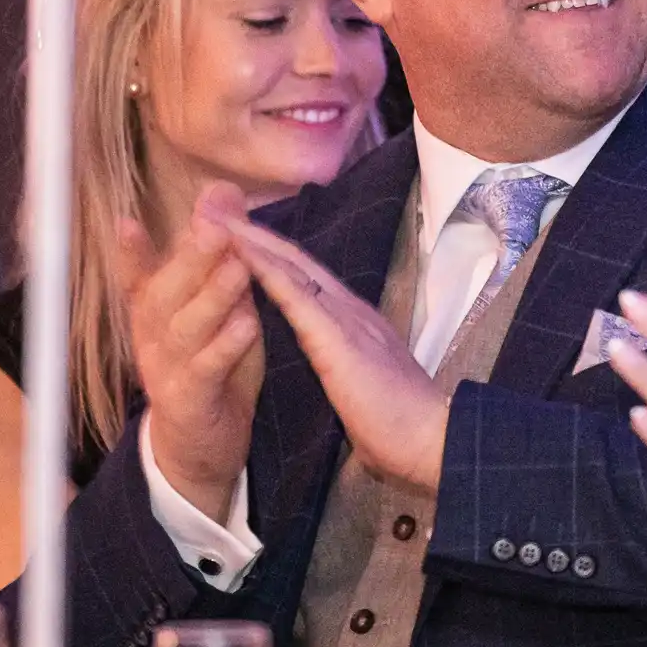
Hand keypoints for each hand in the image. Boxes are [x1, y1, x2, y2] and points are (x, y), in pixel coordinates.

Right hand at [119, 184, 263, 522]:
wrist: (201, 444)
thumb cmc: (211, 363)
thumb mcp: (215, 303)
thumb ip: (218, 253)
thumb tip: (223, 190)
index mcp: (154, 310)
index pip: (137, 274)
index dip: (129, 250)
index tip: (125, 220)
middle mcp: (152, 336)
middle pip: (165, 292)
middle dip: (190, 256)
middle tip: (215, 224)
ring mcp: (167, 369)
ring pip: (185, 328)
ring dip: (212, 296)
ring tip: (237, 268)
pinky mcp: (190, 400)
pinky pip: (205, 370)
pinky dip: (225, 346)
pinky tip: (246, 324)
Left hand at [216, 203, 450, 488]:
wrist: (430, 438)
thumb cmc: (401, 427)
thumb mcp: (365, 389)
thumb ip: (348, 370)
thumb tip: (337, 374)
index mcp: (357, 325)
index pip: (310, 280)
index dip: (276, 256)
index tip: (244, 236)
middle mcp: (351, 310)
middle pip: (297, 261)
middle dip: (258, 234)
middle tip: (219, 207)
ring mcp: (346, 318)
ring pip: (291, 268)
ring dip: (252, 241)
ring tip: (216, 218)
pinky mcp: (335, 336)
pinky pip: (293, 293)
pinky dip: (264, 267)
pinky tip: (239, 250)